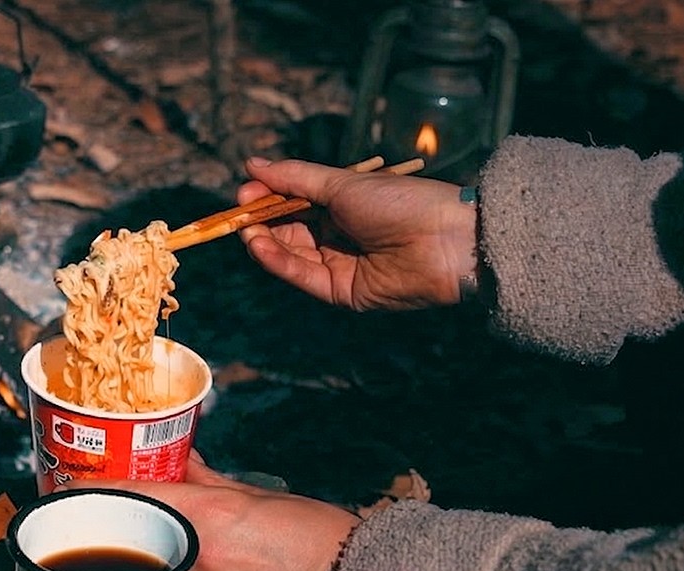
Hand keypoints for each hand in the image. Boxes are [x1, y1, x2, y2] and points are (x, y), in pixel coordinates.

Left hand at [61, 453, 360, 570]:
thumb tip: (182, 461)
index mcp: (209, 518)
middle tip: (81, 514)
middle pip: (125, 542)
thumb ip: (210, 479)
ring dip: (124, 558)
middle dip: (99, 528)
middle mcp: (197, 560)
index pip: (131, 499)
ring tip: (109, 540)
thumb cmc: (314, 532)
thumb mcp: (259, 495)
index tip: (71, 483)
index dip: (93, 490)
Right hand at [237, 157, 477, 310]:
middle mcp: (338, 235)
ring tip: (246, 230)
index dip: (266, 198)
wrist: (444, 239)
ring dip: (265, 243)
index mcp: (342, 205)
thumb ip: (294, 177)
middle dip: (260, 222)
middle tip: (238, 213)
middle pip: (287, 231)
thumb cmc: (400, 202)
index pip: (292, 203)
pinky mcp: (342, 292)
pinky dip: (279, 263)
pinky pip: (304, 276)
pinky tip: (261, 248)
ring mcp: (339, 264)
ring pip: (291, 255)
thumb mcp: (342, 183)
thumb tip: (251, 164)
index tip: (244, 192)